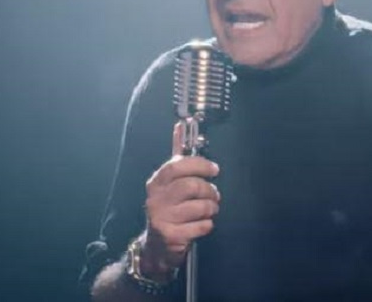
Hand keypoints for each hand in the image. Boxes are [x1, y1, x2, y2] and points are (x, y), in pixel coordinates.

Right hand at [139, 123, 220, 277]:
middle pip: (192, 186)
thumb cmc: (169, 207)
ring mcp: (162, 217)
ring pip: (199, 207)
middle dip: (210, 191)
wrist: (157, 245)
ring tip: (210, 210)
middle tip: (214, 195)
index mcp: (157, 181)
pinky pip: (201, 226)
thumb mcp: (170, 182)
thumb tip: (180, 126)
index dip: (200, 165)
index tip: (214, 170)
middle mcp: (156, 198)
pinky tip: (202, 225)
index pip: (177, 165)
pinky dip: (207, 225)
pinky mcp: (171, 235)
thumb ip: (178, 156)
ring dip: (211, 208)